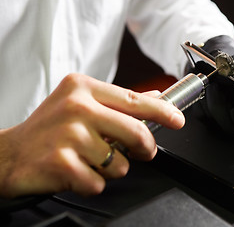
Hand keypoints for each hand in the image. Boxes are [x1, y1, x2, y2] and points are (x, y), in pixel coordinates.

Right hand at [0, 73, 184, 197]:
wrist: (9, 154)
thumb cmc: (49, 129)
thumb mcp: (81, 104)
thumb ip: (119, 102)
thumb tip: (155, 98)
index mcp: (83, 88)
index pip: (135, 100)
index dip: (163, 112)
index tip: (178, 120)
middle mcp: (76, 107)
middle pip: (136, 133)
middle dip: (145, 149)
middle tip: (141, 152)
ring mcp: (69, 135)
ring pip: (120, 164)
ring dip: (111, 169)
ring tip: (89, 160)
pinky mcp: (62, 163)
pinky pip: (99, 183)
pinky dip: (93, 183)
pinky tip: (76, 172)